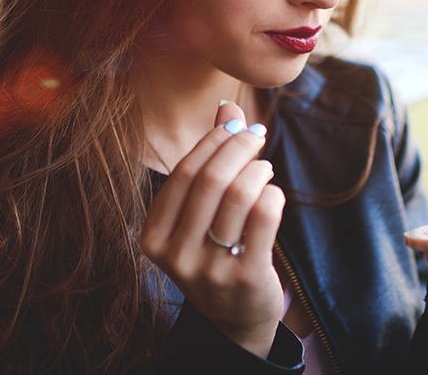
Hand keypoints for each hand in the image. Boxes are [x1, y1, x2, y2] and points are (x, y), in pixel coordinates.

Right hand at [140, 102, 285, 356]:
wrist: (236, 320)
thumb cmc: (215, 252)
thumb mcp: (200, 213)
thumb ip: (210, 161)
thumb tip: (228, 107)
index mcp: (154, 238)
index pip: (183, 175)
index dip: (212, 142)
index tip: (235, 123)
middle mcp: (176, 257)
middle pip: (210, 181)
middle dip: (238, 147)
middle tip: (256, 136)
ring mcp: (210, 271)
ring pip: (238, 196)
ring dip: (257, 170)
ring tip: (263, 167)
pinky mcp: (246, 279)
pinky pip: (264, 218)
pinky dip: (272, 194)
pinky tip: (273, 193)